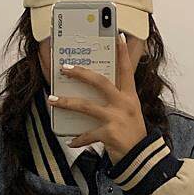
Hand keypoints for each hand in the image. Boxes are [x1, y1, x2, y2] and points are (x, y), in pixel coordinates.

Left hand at [47, 32, 147, 164]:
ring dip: (67, 102)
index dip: (123, 52)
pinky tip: (71, 142)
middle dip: (80, 74)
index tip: (118, 36)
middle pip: (100, 82)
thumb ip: (115, 102)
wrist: (141, 159)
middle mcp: (124, 104)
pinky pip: (87, 134)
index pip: (126, 70)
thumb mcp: (129, 113)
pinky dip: (78, 139)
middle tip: (65, 68)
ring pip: (86, 106)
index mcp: (130, 97)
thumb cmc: (132, 135)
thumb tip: (90, 94)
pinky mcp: (110, 134)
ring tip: (52, 100)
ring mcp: (117, 118)